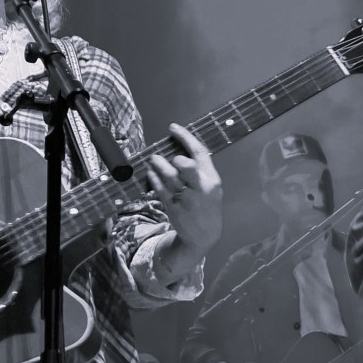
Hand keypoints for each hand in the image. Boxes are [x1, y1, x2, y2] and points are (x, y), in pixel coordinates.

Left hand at [147, 123, 222, 255]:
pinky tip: (150, 173)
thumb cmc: (206, 205)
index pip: (199, 152)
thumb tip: (180, 148)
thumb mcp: (211, 186)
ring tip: (153, 160)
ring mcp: (186, 198)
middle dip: (175, 158)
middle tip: (167, 156)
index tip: (173, 127)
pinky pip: (159, 189)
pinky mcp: (173, 207)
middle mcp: (200, 188)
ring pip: (169, 176)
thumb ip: (200, 169)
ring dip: (158, 165)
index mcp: (212, 179)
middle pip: (186, 165)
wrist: (204, 235)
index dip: (185, 136)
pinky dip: (153, 179)